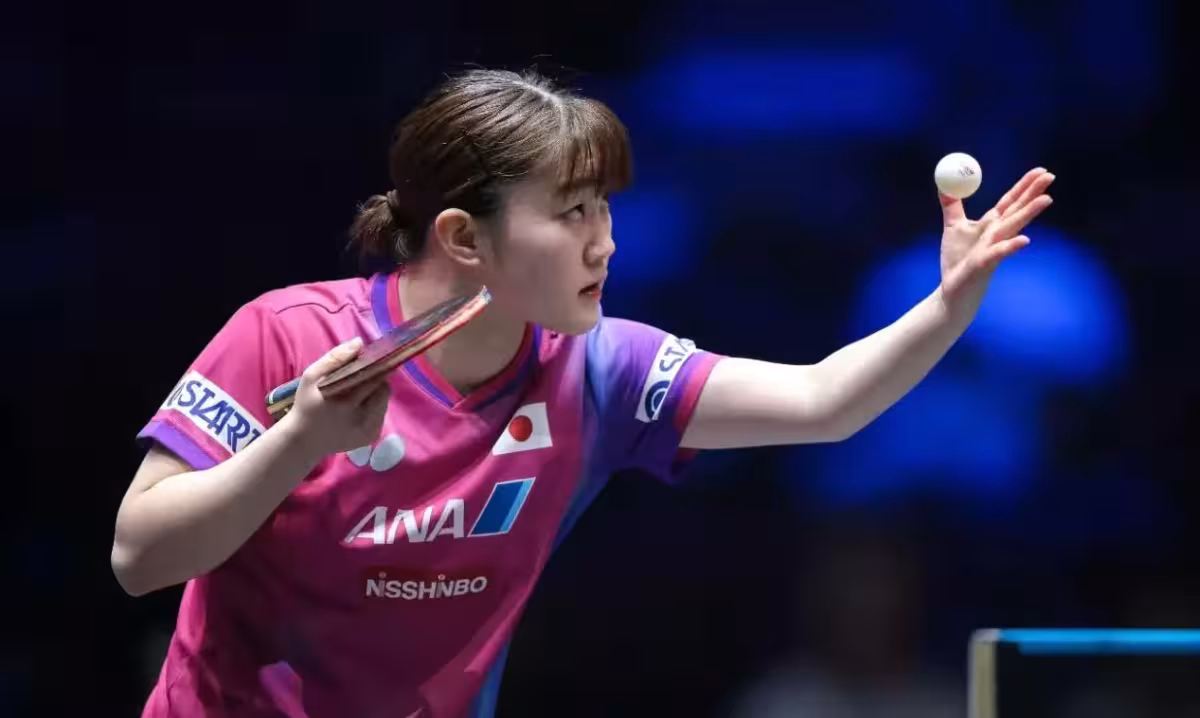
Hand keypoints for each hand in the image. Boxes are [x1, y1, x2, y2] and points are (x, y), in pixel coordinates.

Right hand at [284, 338, 389, 456]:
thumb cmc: (306, 405)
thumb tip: (360, 342)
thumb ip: (335, 358)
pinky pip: (381, 413)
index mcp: (345, 404)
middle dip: (377, 380)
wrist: (304, 440)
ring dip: (376, 393)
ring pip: (384, 401)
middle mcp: (361, 420)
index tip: (372, 359)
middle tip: (363, 376)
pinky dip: (374, 406)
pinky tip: (358, 407)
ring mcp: (368, 431)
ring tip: (359, 392)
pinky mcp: (371, 437)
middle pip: (383, 390)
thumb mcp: (311, 377)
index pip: (374, 379)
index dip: (376, 367)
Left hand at [938, 167, 1055, 313]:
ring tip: (1047, 199)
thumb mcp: (953, 226)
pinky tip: (1025, 240)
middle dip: (1033, 193)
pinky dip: (1011, 246)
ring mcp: (992, 249)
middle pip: (1017, 210)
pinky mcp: (984, 264)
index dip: (1025, 186)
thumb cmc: (957, 260)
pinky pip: (998, 253)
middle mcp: (996, 234)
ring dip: (1028, 213)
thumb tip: (945, 183)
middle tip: (1051, 176)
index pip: (1011, 201)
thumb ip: (952, 204)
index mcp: (991, 224)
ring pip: (1012, 228)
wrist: (952, 290)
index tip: (1041, 170)